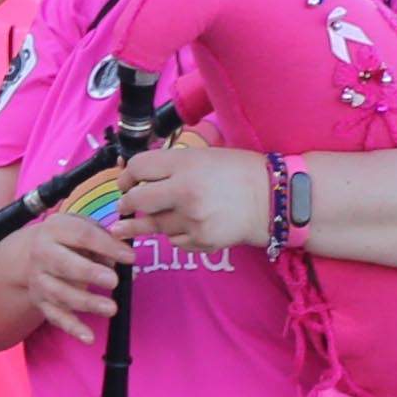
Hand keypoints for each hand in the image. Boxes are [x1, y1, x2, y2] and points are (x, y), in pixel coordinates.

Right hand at [0, 213, 131, 343]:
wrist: (35, 251)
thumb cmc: (71, 239)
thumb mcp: (85, 229)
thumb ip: (106, 241)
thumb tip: (128, 259)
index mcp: (54, 229)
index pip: (82, 235)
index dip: (107, 246)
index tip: (130, 257)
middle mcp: (42, 254)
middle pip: (64, 265)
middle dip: (89, 273)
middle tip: (114, 281)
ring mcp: (38, 279)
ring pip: (60, 294)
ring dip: (86, 303)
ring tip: (112, 308)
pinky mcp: (40, 301)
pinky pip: (56, 317)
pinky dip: (73, 328)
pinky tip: (89, 338)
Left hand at [105, 144, 262, 253]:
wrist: (272, 199)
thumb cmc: (238, 172)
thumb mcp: (203, 156)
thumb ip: (171, 164)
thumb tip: (135, 174)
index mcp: (185, 163)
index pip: (138, 167)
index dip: (126, 175)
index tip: (127, 182)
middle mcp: (185, 191)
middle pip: (136, 200)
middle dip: (126, 203)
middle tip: (124, 205)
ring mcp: (192, 219)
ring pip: (153, 224)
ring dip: (147, 221)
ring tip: (136, 222)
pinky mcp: (201, 240)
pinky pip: (173, 240)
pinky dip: (174, 234)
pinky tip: (185, 225)